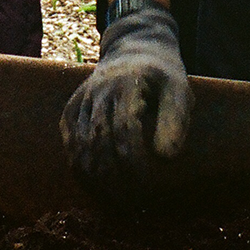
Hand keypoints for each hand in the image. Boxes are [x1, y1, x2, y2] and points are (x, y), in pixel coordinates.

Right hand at [60, 0, 191, 187]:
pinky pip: (69, 138)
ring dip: (93, 175)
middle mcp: (99, 89)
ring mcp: (82, 97)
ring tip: (112, 201)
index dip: (133, 161)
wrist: (135, 47)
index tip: (146, 184)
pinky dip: (78, 164)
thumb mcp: (179, 90)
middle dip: (112, 175)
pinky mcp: (72, 106)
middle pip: (98, 139)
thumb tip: (166, 157)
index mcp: (128, 83)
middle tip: (129, 202)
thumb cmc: (162, 75)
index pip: (125, 128)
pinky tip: (93, 184)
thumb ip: (176, 120)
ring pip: (79, 141)